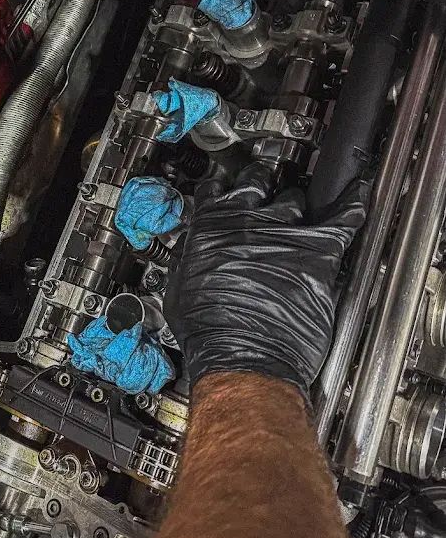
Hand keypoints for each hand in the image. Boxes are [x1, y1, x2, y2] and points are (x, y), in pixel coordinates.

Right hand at [164, 163, 367, 399]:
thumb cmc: (209, 331)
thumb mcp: (180, 286)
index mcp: (211, 225)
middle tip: (266, 186)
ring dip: (296, 202)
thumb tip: (192, 251)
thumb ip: (190, 258)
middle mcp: (248, 219)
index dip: (224, 189)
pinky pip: (343, 217)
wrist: (242, 356)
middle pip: (258, 181)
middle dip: (263, 182)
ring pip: (294, 198)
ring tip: (300, 204)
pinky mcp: (318, 251)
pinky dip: (353, 203)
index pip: (217, 188)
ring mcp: (285, 231)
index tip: (227, 189)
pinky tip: (358, 194)